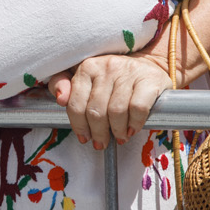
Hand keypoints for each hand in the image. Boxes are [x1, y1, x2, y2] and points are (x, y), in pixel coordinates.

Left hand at [48, 53, 171, 148]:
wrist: (148, 67)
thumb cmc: (112, 79)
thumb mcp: (86, 79)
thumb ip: (64, 85)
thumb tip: (60, 99)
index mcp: (88, 67)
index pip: (75, 103)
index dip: (78, 125)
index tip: (84, 137)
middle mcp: (107, 66)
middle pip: (95, 111)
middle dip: (98, 133)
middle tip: (101, 142)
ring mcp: (129, 72)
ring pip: (116, 111)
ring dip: (117, 131)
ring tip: (119, 137)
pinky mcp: (149, 80)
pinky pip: (138, 109)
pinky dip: (134, 124)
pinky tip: (132, 129)